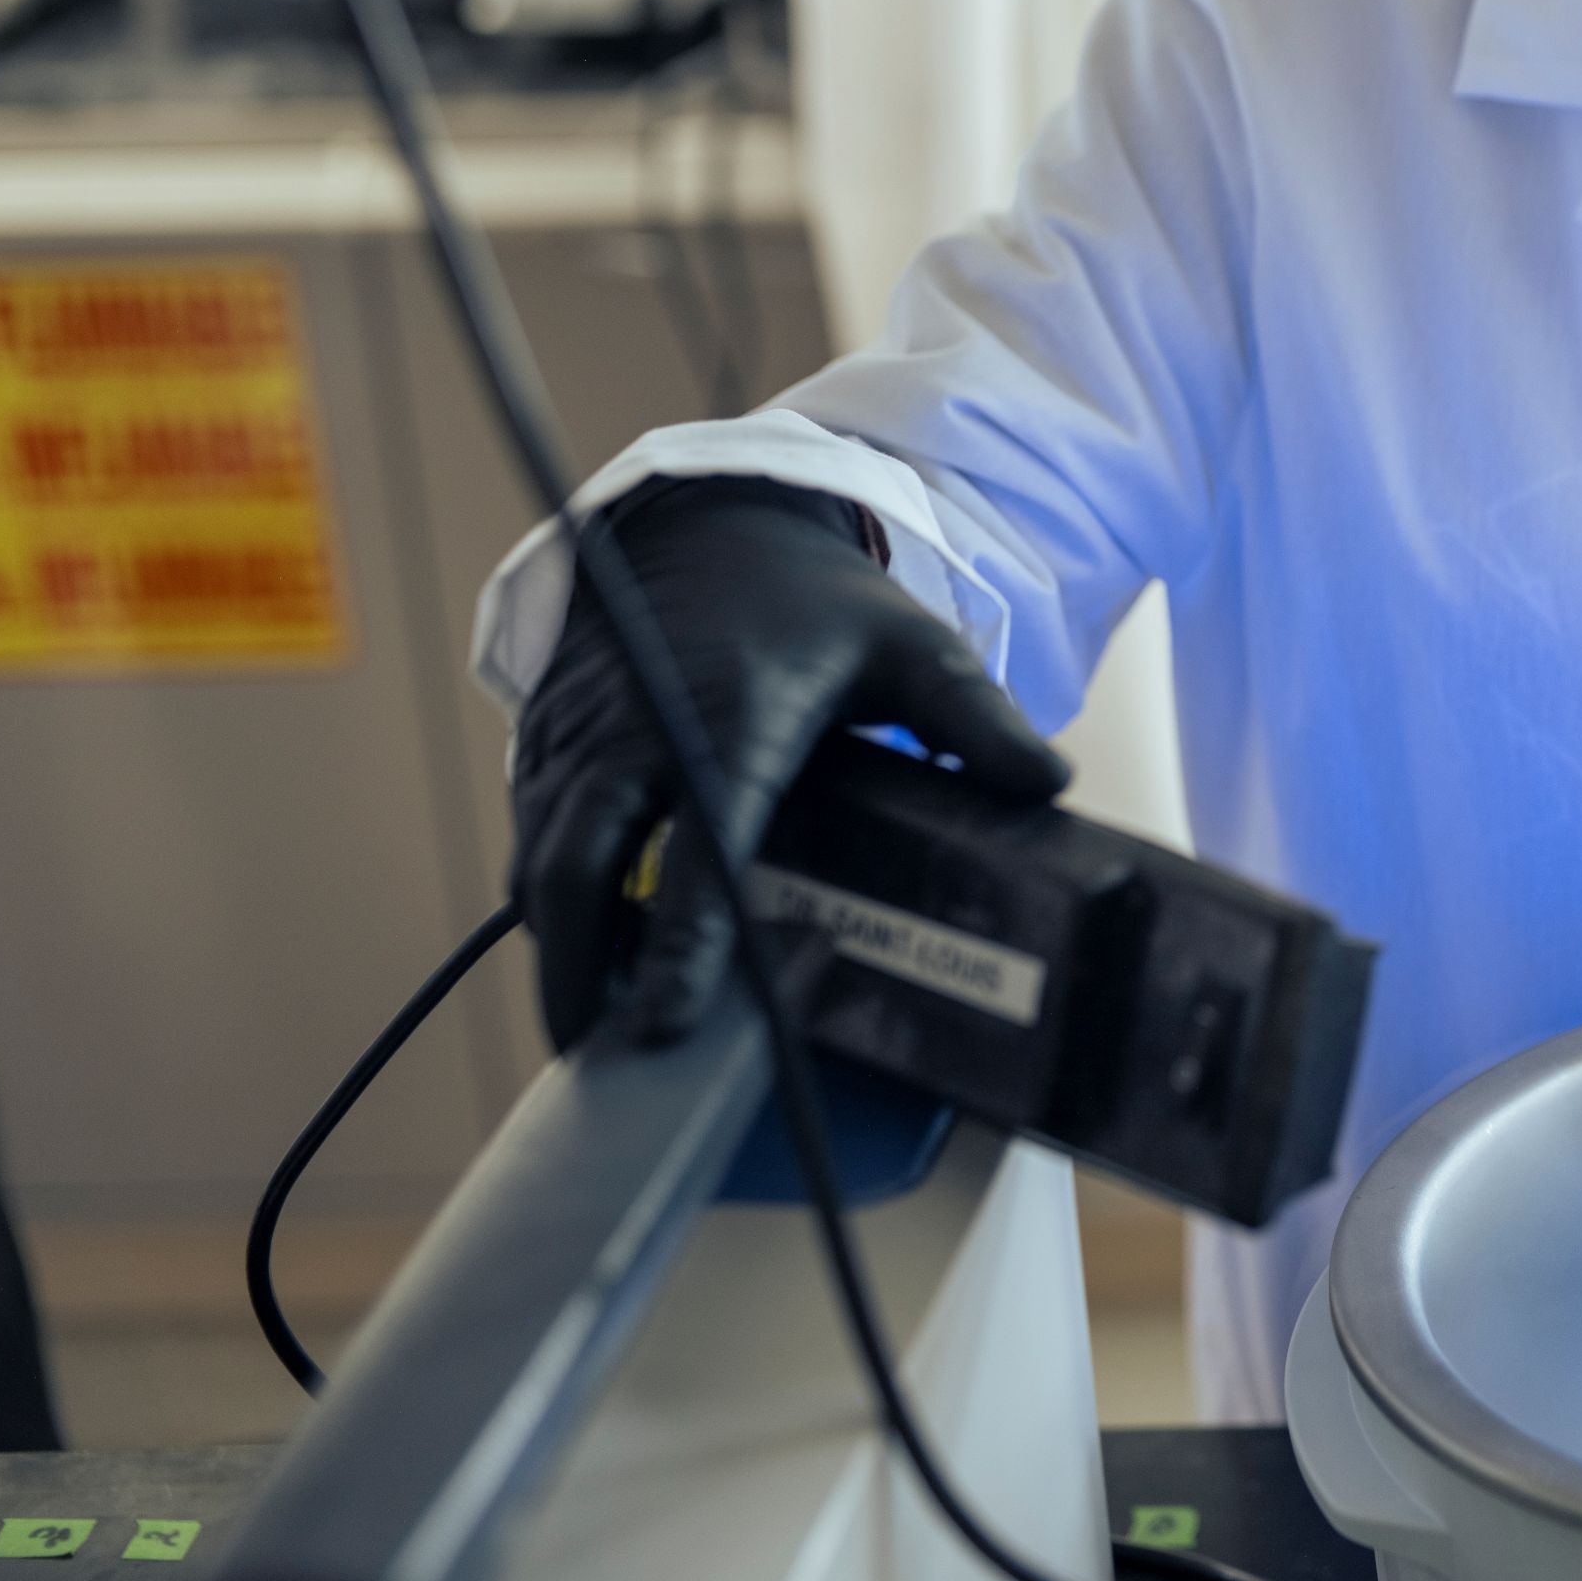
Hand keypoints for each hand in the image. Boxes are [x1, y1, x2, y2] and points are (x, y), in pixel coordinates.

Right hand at [509, 476, 1067, 1047]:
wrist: (709, 522)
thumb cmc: (816, 601)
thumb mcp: (910, 645)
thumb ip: (976, 719)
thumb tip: (1050, 787)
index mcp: (729, 716)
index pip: (697, 844)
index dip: (680, 939)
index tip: (668, 1020)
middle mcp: (635, 728)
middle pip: (575, 869)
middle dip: (577, 972)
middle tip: (599, 1058)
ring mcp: (580, 735)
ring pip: (541, 862)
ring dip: (556, 947)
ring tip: (587, 1030)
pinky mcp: (547, 739)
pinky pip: (531, 831)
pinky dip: (545, 897)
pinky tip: (578, 953)